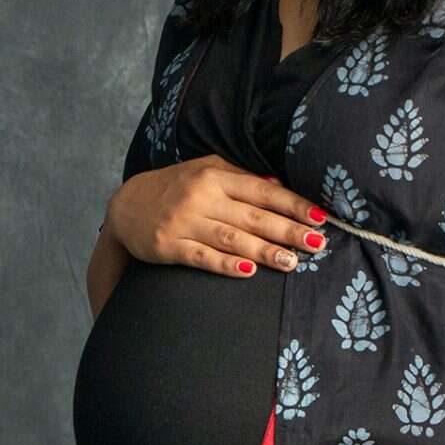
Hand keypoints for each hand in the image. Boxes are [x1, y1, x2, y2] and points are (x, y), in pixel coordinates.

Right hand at [107, 156, 326, 275]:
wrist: (125, 206)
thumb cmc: (174, 188)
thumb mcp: (205, 172)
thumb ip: (240, 178)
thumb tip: (279, 186)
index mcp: (215, 176)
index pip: (263, 191)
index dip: (293, 205)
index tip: (319, 218)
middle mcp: (202, 197)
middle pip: (253, 216)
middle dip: (288, 231)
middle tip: (317, 244)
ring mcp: (184, 222)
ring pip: (232, 238)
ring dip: (264, 251)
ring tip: (292, 263)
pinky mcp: (169, 246)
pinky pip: (202, 257)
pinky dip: (226, 265)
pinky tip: (249, 272)